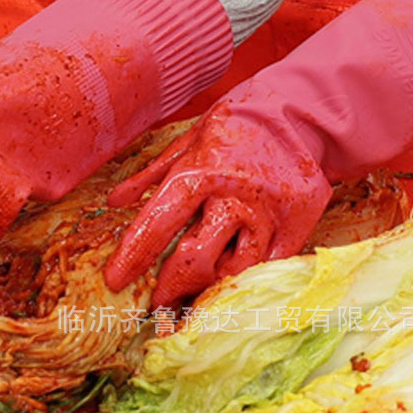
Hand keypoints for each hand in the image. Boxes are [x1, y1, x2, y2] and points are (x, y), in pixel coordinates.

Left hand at [104, 87, 331, 308]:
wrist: (296, 113)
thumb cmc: (232, 127)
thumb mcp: (186, 142)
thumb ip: (150, 176)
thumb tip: (114, 202)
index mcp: (200, 172)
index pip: (159, 223)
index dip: (133, 256)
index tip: (115, 281)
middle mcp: (234, 196)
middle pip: (197, 258)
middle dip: (171, 285)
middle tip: (158, 299)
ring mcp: (269, 214)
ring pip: (235, 270)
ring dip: (207, 286)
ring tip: (192, 290)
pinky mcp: (298, 225)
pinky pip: (267, 267)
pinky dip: (244, 277)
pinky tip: (227, 279)